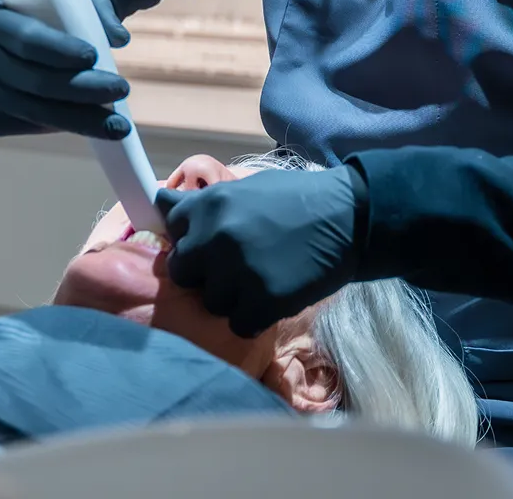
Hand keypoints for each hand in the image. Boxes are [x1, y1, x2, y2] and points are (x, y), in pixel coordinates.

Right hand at [0, 0, 131, 138]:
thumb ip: (85, 9)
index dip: (60, 50)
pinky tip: (84, 123)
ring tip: (117, 124)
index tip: (93, 55)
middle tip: (122, 89)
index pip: (26, 39)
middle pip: (36, 82)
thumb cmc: (11, 25)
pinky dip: (60, 124)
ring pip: (36, 112)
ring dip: (82, 120)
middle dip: (84, 89)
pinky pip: (28, 125)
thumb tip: (119, 38)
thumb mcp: (37, 6)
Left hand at [155, 163, 363, 337]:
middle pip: (182, 272)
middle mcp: (215, 237)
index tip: (206, 244)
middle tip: (230, 270)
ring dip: (230, 298)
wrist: (351, 217)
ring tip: (258, 283)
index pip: (171, 227)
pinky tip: (272, 299)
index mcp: (209, 205)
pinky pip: (239, 324)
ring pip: (211, 302)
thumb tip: (162, 203)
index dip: (190, 238)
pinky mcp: (263, 302)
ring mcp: (238, 271)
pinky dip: (253, 318)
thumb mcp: (245, 188)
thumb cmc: (298, 199)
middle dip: (202, 273)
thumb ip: (204, 204)